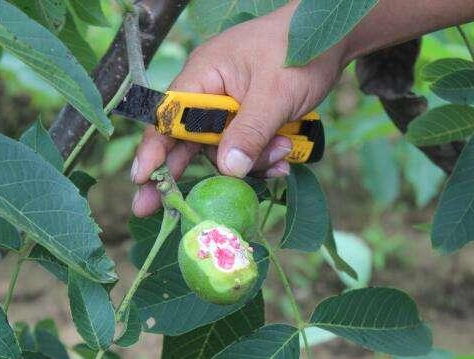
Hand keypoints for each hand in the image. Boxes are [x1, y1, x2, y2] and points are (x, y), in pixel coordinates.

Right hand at [130, 2, 348, 216]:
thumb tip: (227, 170)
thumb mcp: (274, 94)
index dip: (153, 149)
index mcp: (204, 75)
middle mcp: (210, 92)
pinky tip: (285, 161)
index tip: (141, 179)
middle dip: (178, 173)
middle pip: (186, 139)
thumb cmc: (298, 51)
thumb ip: (249, 132)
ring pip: (224, 149)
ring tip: (283, 156)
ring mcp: (230, 107)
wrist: (332, 40)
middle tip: (151, 209)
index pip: (169, 116)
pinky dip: (263, 157)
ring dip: (252, 162)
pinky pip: (246, 147)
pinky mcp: (249, 117)